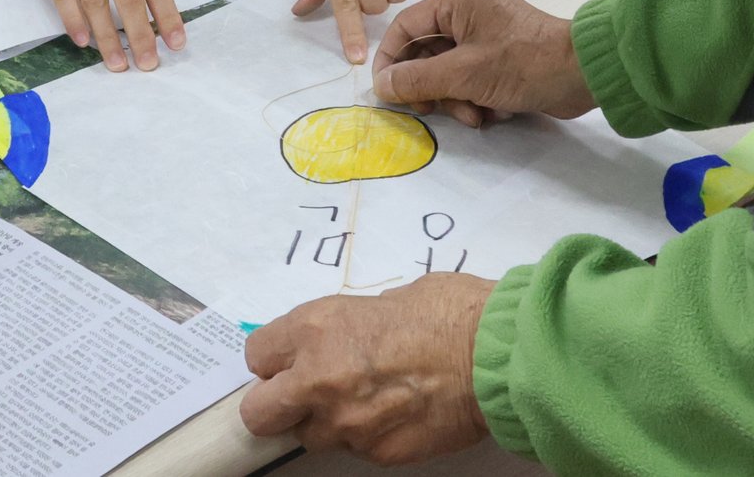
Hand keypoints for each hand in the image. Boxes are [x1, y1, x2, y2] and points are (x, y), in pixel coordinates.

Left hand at [241, 275, 494, 463]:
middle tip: (307, 390)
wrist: (496, 356)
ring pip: (311, 436)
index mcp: (316, 329)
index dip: (275, 358)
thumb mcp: (386, 299)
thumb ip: (349, 324)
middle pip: (259, 413)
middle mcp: (319, 380)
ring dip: (328, 420)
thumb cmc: (449, 312)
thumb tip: (343, 337)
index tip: (292, 358)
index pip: (256, 356)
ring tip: (368, 398)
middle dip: (276, 403)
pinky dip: (368, 433)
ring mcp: (346, 424)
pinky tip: (397, 411)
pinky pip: (356, 448)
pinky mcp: (377, 453)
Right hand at [373, 0, 594, 126]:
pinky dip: (475, 97)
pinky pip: (472, 76)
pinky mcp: (503, 55)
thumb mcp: (463, 74)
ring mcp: (488, 33)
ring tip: (474, 117)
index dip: (391, 59)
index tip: (383, 91)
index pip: (407, 26)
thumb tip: (379, 86)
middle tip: (430, 111)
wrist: (582, 74)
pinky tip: (490, 113)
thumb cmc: (521, 64)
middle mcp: (471, 10)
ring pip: (450, 69)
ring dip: (456, 98)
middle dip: (431, 87)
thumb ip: (416, 80)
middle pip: (428, 51)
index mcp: (459, 0)